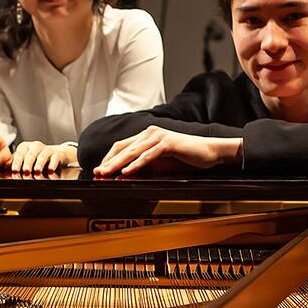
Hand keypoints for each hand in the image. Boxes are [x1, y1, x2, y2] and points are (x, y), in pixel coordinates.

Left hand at [11, 141, 77, 173]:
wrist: (54, 155)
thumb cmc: (35, 158)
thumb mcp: (23, 160)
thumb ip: (14, 163)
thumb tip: (5, 167)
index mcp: (25, 147)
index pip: (19, 154)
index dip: (17, 162)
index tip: (14, 170)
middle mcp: (35, 146)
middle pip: (30, 154)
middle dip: (27, 164)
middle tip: (26, 171)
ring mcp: (46, 149)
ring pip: (42, 155)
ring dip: (39, 164)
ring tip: (37, 171)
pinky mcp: (56, 154)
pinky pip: (55, 158)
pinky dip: (52, 164)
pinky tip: (50, 170)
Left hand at [93, 126, 241, 175]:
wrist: (209, 152)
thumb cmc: (187, 157)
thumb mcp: (161, 162)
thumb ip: (145, 165)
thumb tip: (126, 174)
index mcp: (147, 136)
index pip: (122, 146)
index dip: (109, 158)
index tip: (100, 170)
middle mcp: (150, 133)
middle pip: (123, 147)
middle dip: (108, 162)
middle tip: (97, 173)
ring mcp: (159, 136)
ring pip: (133, 151)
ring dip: (118, 163)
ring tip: (107, 173)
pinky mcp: (168, 143)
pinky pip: (148, 155)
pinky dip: (136, 164)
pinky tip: (128, 171)